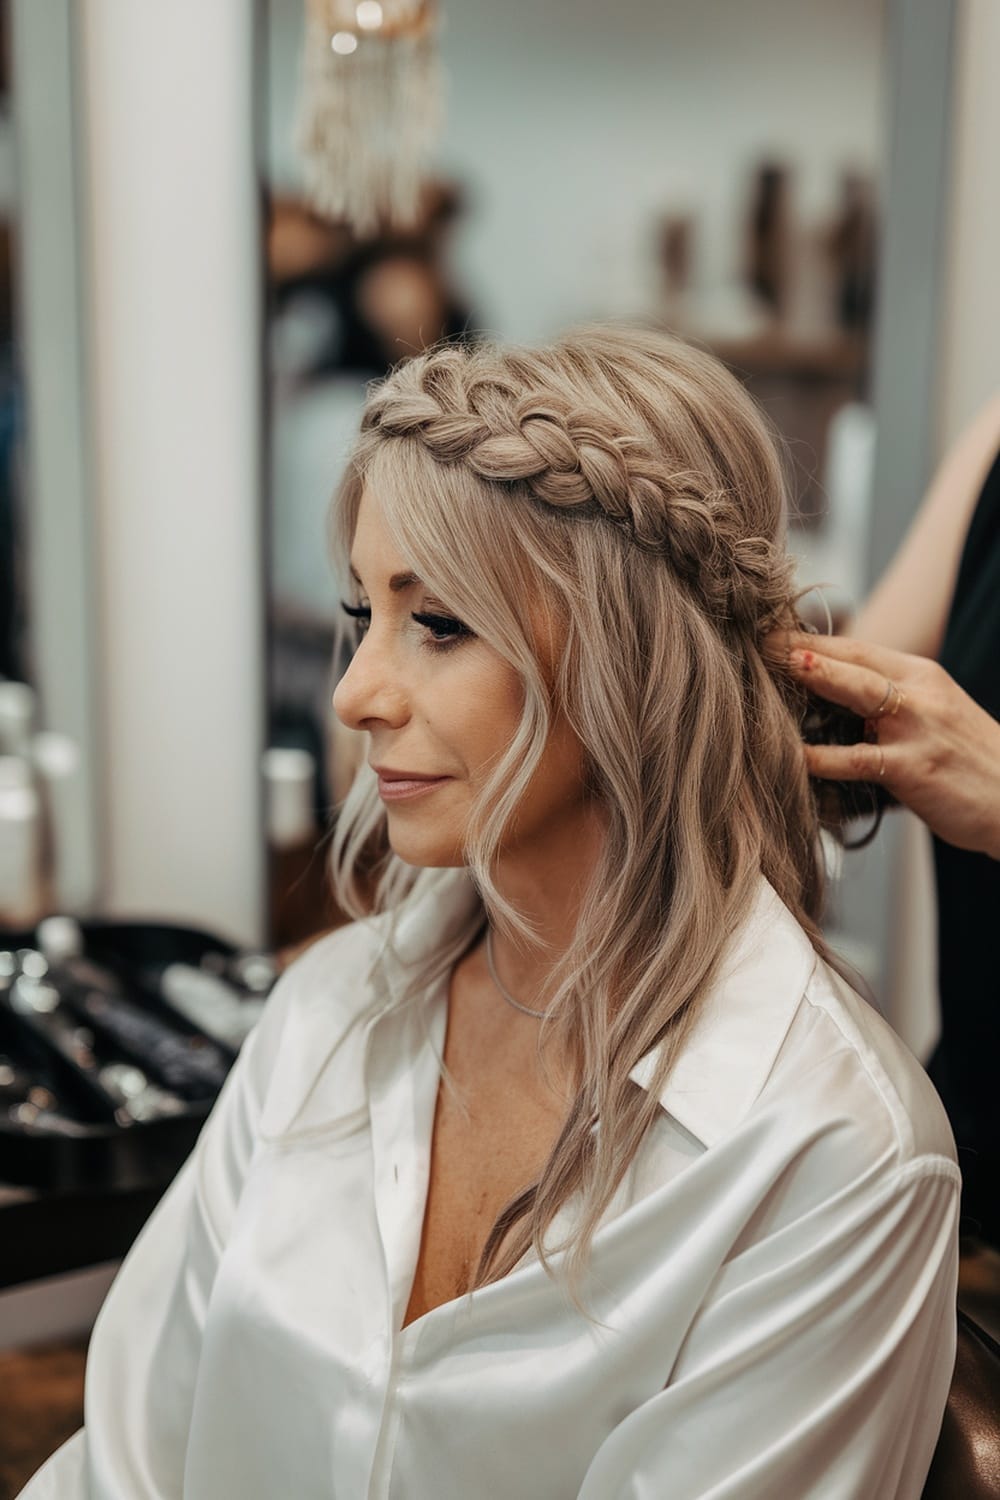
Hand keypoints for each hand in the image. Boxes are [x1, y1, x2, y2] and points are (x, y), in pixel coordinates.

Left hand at [771, 631, 999, 859]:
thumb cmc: (968, 760)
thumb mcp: (933, 712)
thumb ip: (888, 698)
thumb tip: (829, 692)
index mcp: (919, 675)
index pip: (858, 648)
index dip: (812, 639)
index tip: (769, 632)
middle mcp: (918, 693)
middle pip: (854, 660)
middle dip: (804, 647)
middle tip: (758, 638)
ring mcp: (916, 729)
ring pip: (859, 693)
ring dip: (818, 676)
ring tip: (780, 665)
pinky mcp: (913, 768)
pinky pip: (859, 759)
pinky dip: (823, 757)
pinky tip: (793, 755)